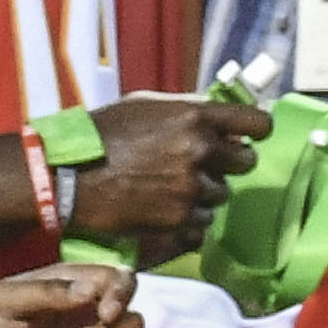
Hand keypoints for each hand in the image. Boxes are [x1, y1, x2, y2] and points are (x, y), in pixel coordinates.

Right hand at [67, 95, 261, 250]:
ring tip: (172, 186)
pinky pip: (202, 220)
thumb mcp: (147, 106)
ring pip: (222, 194)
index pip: (258, 123)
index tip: (250, 135)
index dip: (257, 130)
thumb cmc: (103, 135)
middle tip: (204, 164)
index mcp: (194, 116)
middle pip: (245, 162)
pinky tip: (163, 206)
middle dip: (229, 163)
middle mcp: (199, 151)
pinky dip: (188, 216)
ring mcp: (191, 188)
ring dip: (204, 192)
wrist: (70, 177)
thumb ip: (188, 111)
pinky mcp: (179, 219)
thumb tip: (222, 121)